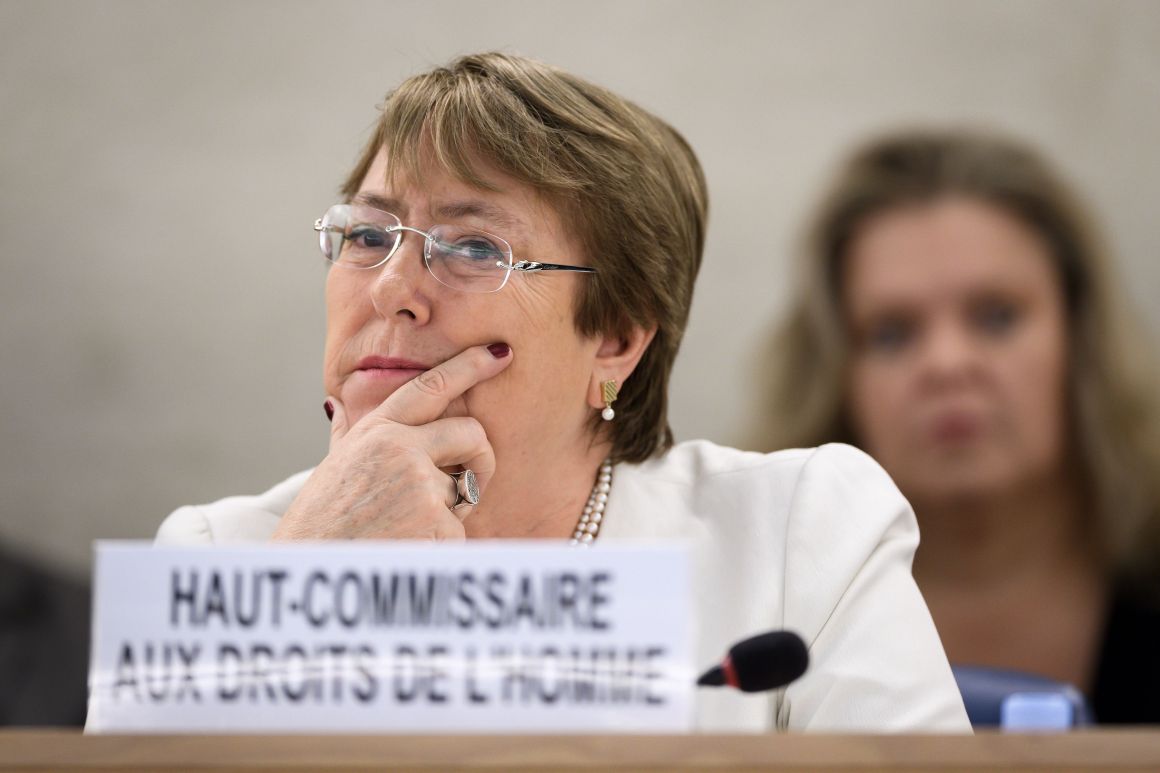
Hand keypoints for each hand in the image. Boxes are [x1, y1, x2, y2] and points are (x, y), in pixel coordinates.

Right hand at [272, 343, 512, 540]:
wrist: (310, 571)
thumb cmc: (318, 524)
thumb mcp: (330, 467)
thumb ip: (345, 433)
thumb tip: (336, 404)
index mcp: (376, 430)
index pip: (432, 387)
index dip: (469, 366)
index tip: (498, 352)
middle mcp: (401, 448)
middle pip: (471, 434)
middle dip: (480, 459)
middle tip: (472, 483)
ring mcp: (420, 483)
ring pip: (466, 489)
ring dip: (450, 514)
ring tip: (406, 530)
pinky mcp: (436, 521)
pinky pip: (459, 530)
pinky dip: (441, 546)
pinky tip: (407, 551)